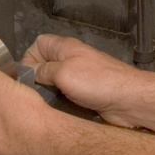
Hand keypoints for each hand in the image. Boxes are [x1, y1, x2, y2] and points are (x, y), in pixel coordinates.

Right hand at [23, 34, 141, 127]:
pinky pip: (65, 94)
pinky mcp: (86, 93)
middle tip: (32, 92)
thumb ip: (43, 71)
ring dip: (48, 91)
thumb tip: (31, 73)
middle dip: (36, 77)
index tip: (26, 75)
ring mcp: (79, 76)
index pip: (38, 43)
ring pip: (54, 81)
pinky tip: (57, 110)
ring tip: (43, 103)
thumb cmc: (97, 82)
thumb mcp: (63, 73)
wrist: (129, 100)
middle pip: (44, 64)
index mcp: (65, 47)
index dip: (29, 56)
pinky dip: (60, 101)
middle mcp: (71, 59)